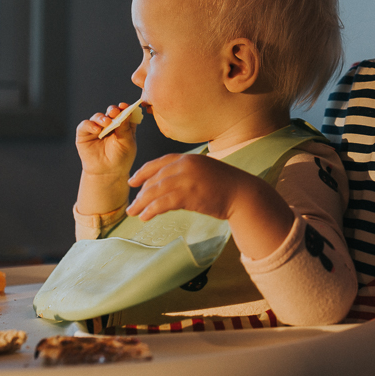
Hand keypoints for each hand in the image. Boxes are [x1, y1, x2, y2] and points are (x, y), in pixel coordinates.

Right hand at [76, 103, 139, 177]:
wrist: (108, 172)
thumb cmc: (121, 157)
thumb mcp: (127, 142)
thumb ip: (126, 128)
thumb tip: (127, 111)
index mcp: (123, 125)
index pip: (124, 112)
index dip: (124, 107)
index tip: (125, 106)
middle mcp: (110, 124)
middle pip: (111, 111)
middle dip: (113, 110)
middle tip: (115, 112)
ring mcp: (97, 128)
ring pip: (98, 117)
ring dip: (102, 118)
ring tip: (106, 123)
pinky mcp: (84, 134)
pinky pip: (85, 125)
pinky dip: (90, 125)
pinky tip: (97, 130)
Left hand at [125, 154, 251, 220]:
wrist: (242, 194)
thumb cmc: (225, 185)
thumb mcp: (203, 171)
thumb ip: (185, 173)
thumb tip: (165, 184)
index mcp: (188, 158)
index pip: (159, 163)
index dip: (143, 172)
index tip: (132, 181)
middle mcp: (184, 166)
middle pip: (154, 179)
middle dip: (141, 192)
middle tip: (133, 205)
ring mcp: (186, 180)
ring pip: (155, 191)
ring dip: (142, 203)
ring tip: (134, 213)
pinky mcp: (188, 195)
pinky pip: (162, 203)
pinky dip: (151, 210)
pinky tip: (145, 217)